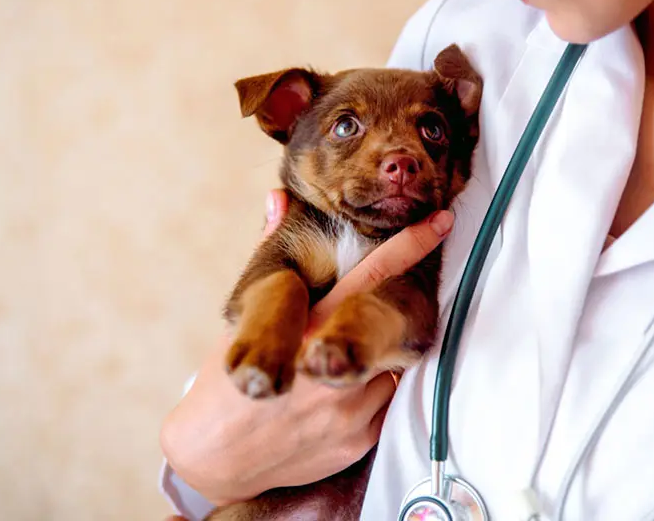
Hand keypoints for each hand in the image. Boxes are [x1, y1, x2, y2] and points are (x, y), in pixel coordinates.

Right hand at [159, 189, 452, 505]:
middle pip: (390, 326)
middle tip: (397, 301)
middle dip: (397, 310)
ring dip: (379, 354)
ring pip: (391, 366)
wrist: (215, 455)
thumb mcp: (240, 320)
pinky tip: (344, 390)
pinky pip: (385, 404)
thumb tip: (278, 199)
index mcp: (303, 332)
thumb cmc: (226, 384)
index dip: (407, 247)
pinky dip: (373, 391)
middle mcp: (329, 371)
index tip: (438, 222)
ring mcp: (347, 410)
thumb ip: (267, 256)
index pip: (368, 279)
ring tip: (348, 356)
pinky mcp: (357, 440)